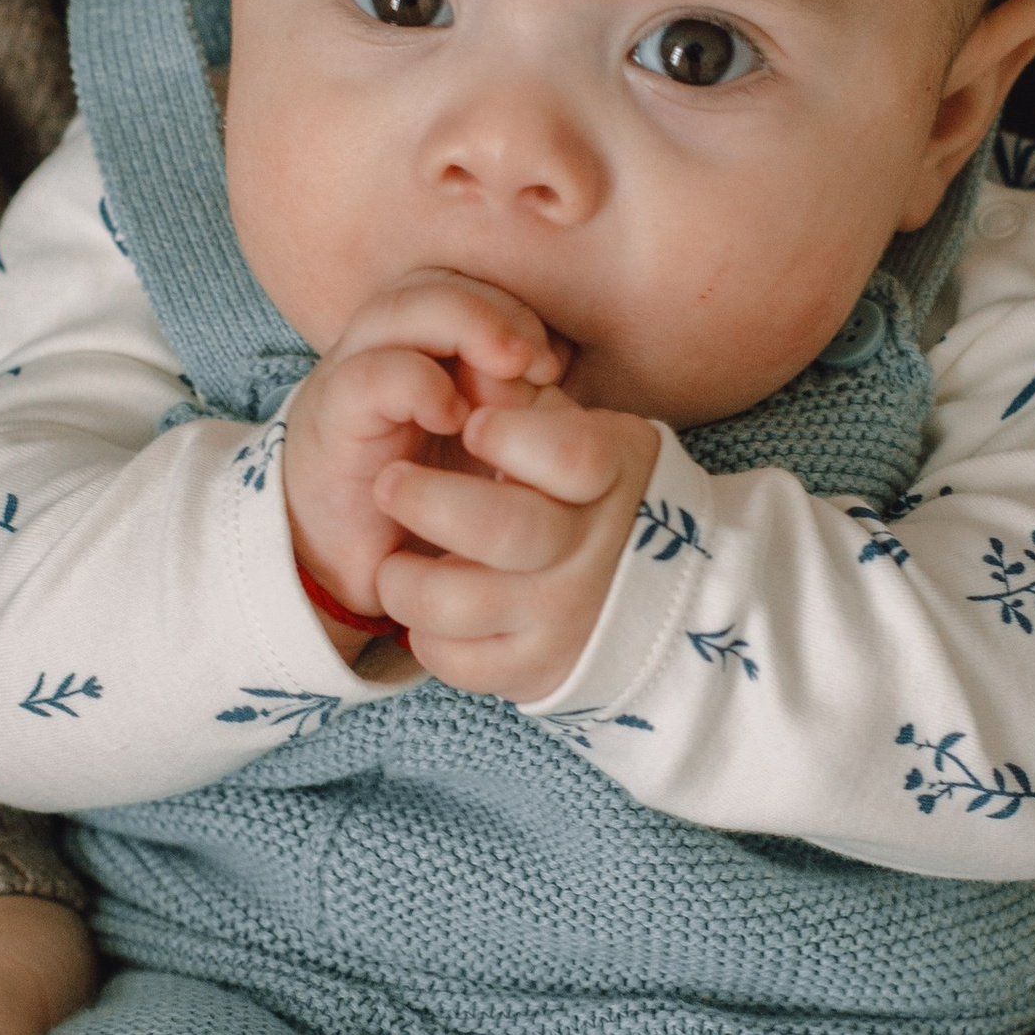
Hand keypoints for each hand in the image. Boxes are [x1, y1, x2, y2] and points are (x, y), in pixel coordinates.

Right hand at [280, 270, 564, 640]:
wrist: (356, 567)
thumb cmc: (428, 504)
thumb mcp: (486, 449)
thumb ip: (518, 408)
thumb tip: (557, 381)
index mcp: (421, 346)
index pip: (468, 287)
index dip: (515, 311)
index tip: (555, 366)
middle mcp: (382, 348)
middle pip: (435, 282)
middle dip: (497, 311)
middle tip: (541, 364)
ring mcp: (351, 375)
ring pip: (400, 308)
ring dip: (465, 328)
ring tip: (510, 372)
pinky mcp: (331, 418)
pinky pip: (370, 375)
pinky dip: (419, 384)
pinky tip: (454, 417)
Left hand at [374, 382, 659, 697]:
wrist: (645, 592)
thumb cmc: (581, 488)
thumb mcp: (574, 427)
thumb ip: (521, 393)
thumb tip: (468, 364)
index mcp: (613, 472)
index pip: (570, 455)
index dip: (511, 436)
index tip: (471, 423)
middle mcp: (594, 548)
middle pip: (502, 528)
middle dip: (424, 499)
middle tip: (389, 481)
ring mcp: (565, 614)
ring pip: (455, 603)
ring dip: (404, 578)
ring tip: (397, 562)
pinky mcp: (536, 670)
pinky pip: (454, 661)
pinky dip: (426, 635)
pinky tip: (432, 611)